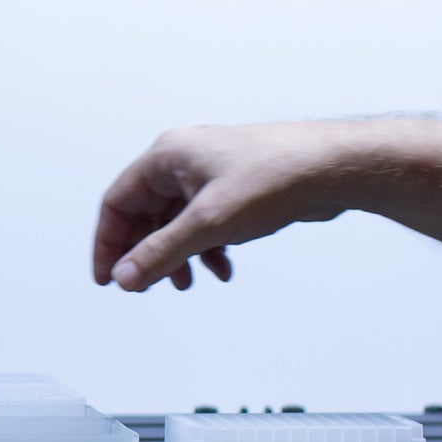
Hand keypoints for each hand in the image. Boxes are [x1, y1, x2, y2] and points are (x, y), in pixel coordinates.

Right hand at [89, 119, 391, 291]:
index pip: (118, 201)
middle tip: (147, 286)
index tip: (108, 279)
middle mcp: (184, 160)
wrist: (333, 167)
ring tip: (187, 283)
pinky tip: (223, 268)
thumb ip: (161, 253)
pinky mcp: (235, 187)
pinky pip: (205, 221)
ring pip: (177, 220)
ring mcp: (211, 173)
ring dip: (178, 254)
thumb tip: (125, 277)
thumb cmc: (276, 176)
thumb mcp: (208, 223)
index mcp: (167, 156)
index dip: (108, 243)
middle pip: (146, 213)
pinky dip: (207, 247)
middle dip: (147, 253)